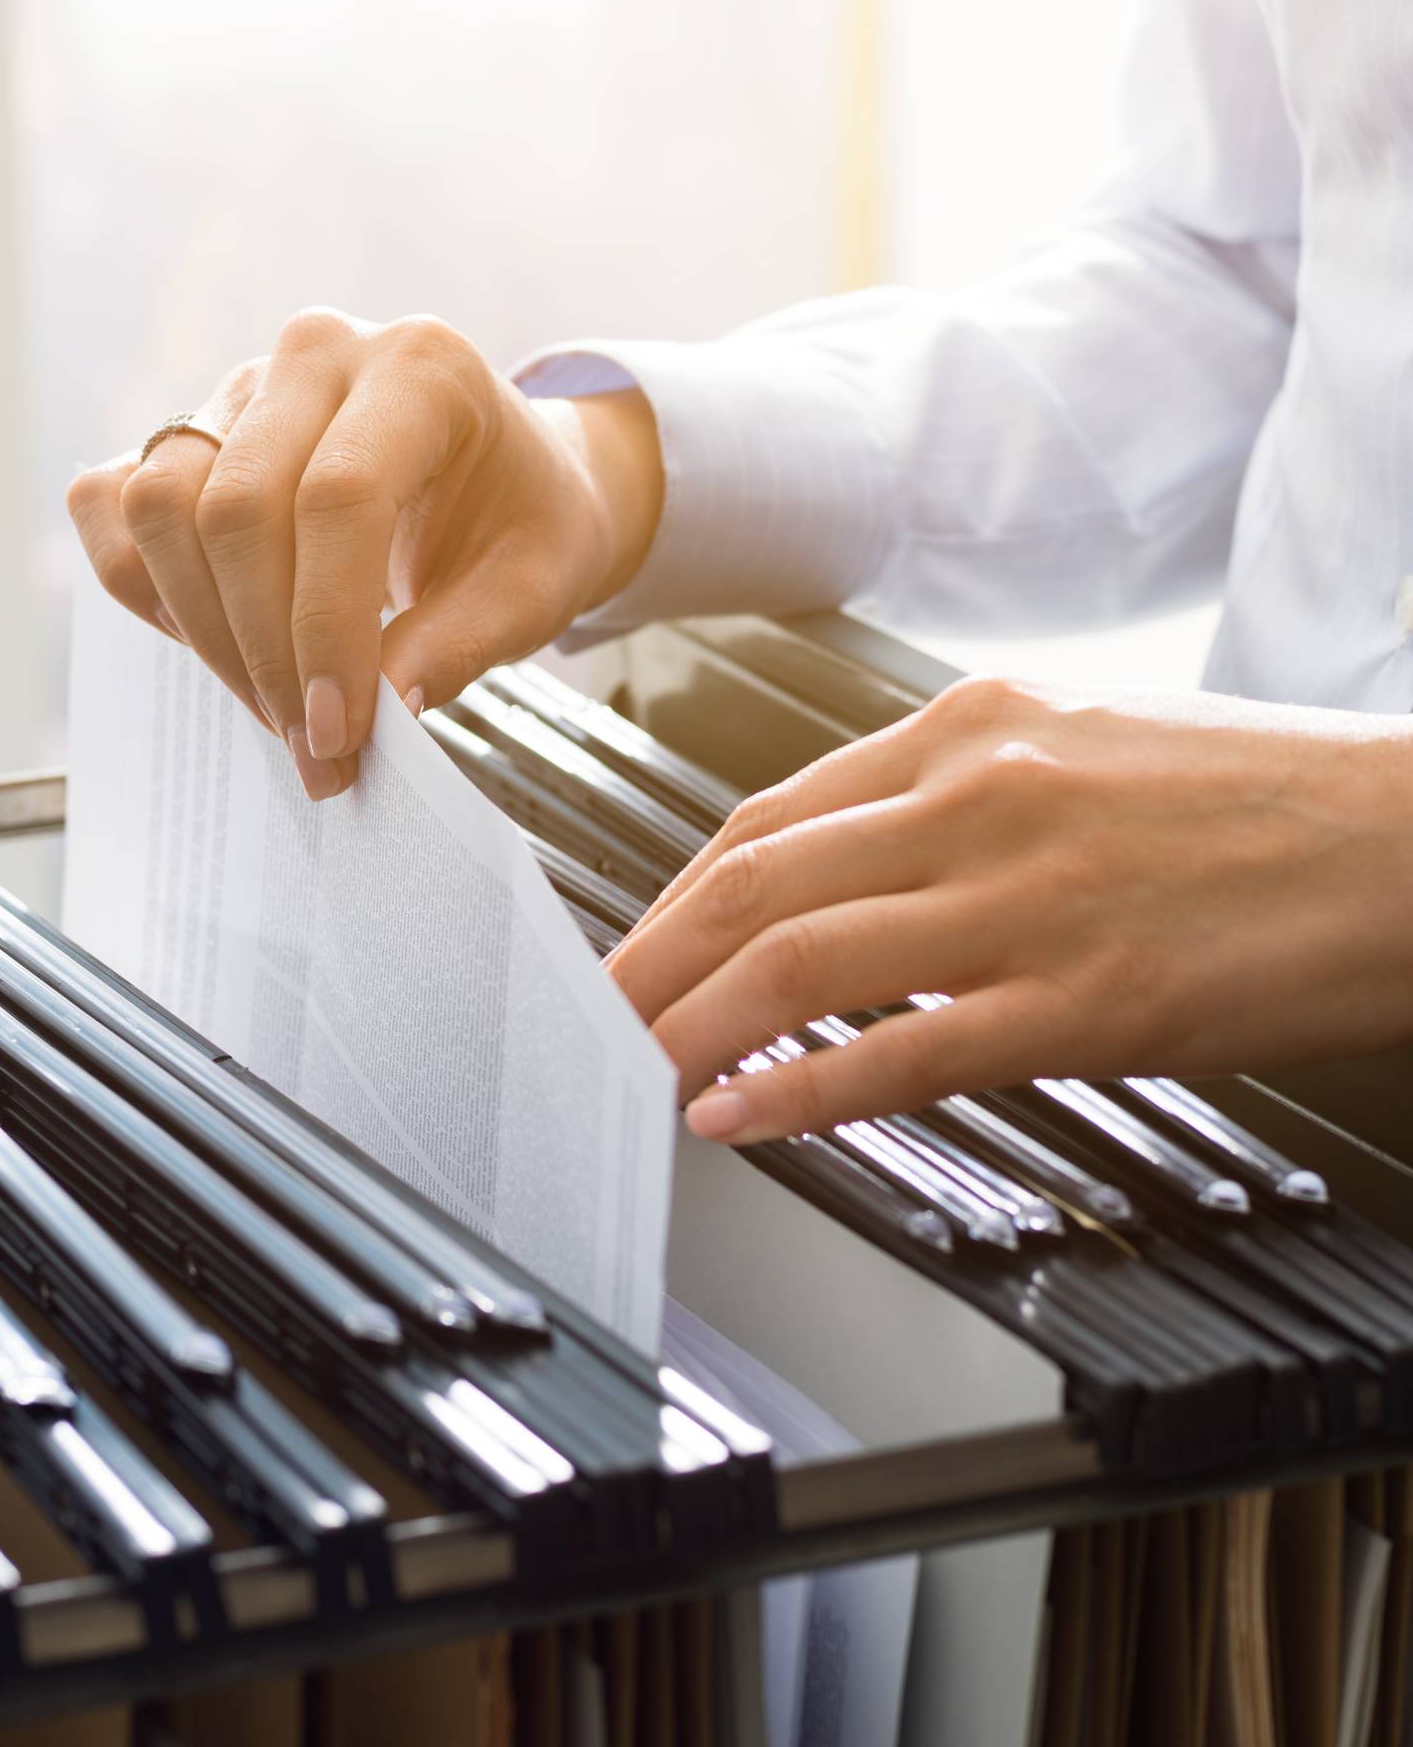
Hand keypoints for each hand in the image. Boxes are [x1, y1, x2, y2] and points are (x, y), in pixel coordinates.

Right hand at [66, 309, 663, 797]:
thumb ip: (461, 644)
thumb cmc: (522, 524)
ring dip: (204, 630)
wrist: (506, 479)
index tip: (338, 732)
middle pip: (237, 505)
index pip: (340, 496)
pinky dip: (146, 588)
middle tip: (310, 742)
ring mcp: (240, 386)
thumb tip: (378, 710)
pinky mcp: (187, 430)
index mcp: (421, 368)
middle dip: (264, 650)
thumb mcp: (534, 588)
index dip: (325, 628)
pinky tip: (214, 642)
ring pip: (161, 504)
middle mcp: (318, 354)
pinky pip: (113, 505)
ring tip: (272, 704)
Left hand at [605, 676, 1412, 1141]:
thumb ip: (957, 799)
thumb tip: (851, 870)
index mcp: (968, 728)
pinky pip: (904, 1053)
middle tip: (585, 1020)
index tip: (639, 947)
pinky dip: (800, 1092)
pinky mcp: (1087, 1000)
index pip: (766, 818)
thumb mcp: (1083, 751)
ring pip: (798, 962)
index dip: (676, 895)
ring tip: (627, 1074)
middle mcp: (976, 796)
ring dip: (689, 1028)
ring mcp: (1026, 898)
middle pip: (749, 884)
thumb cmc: (1262, 801)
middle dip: (645, 962)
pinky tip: (740, 1118)